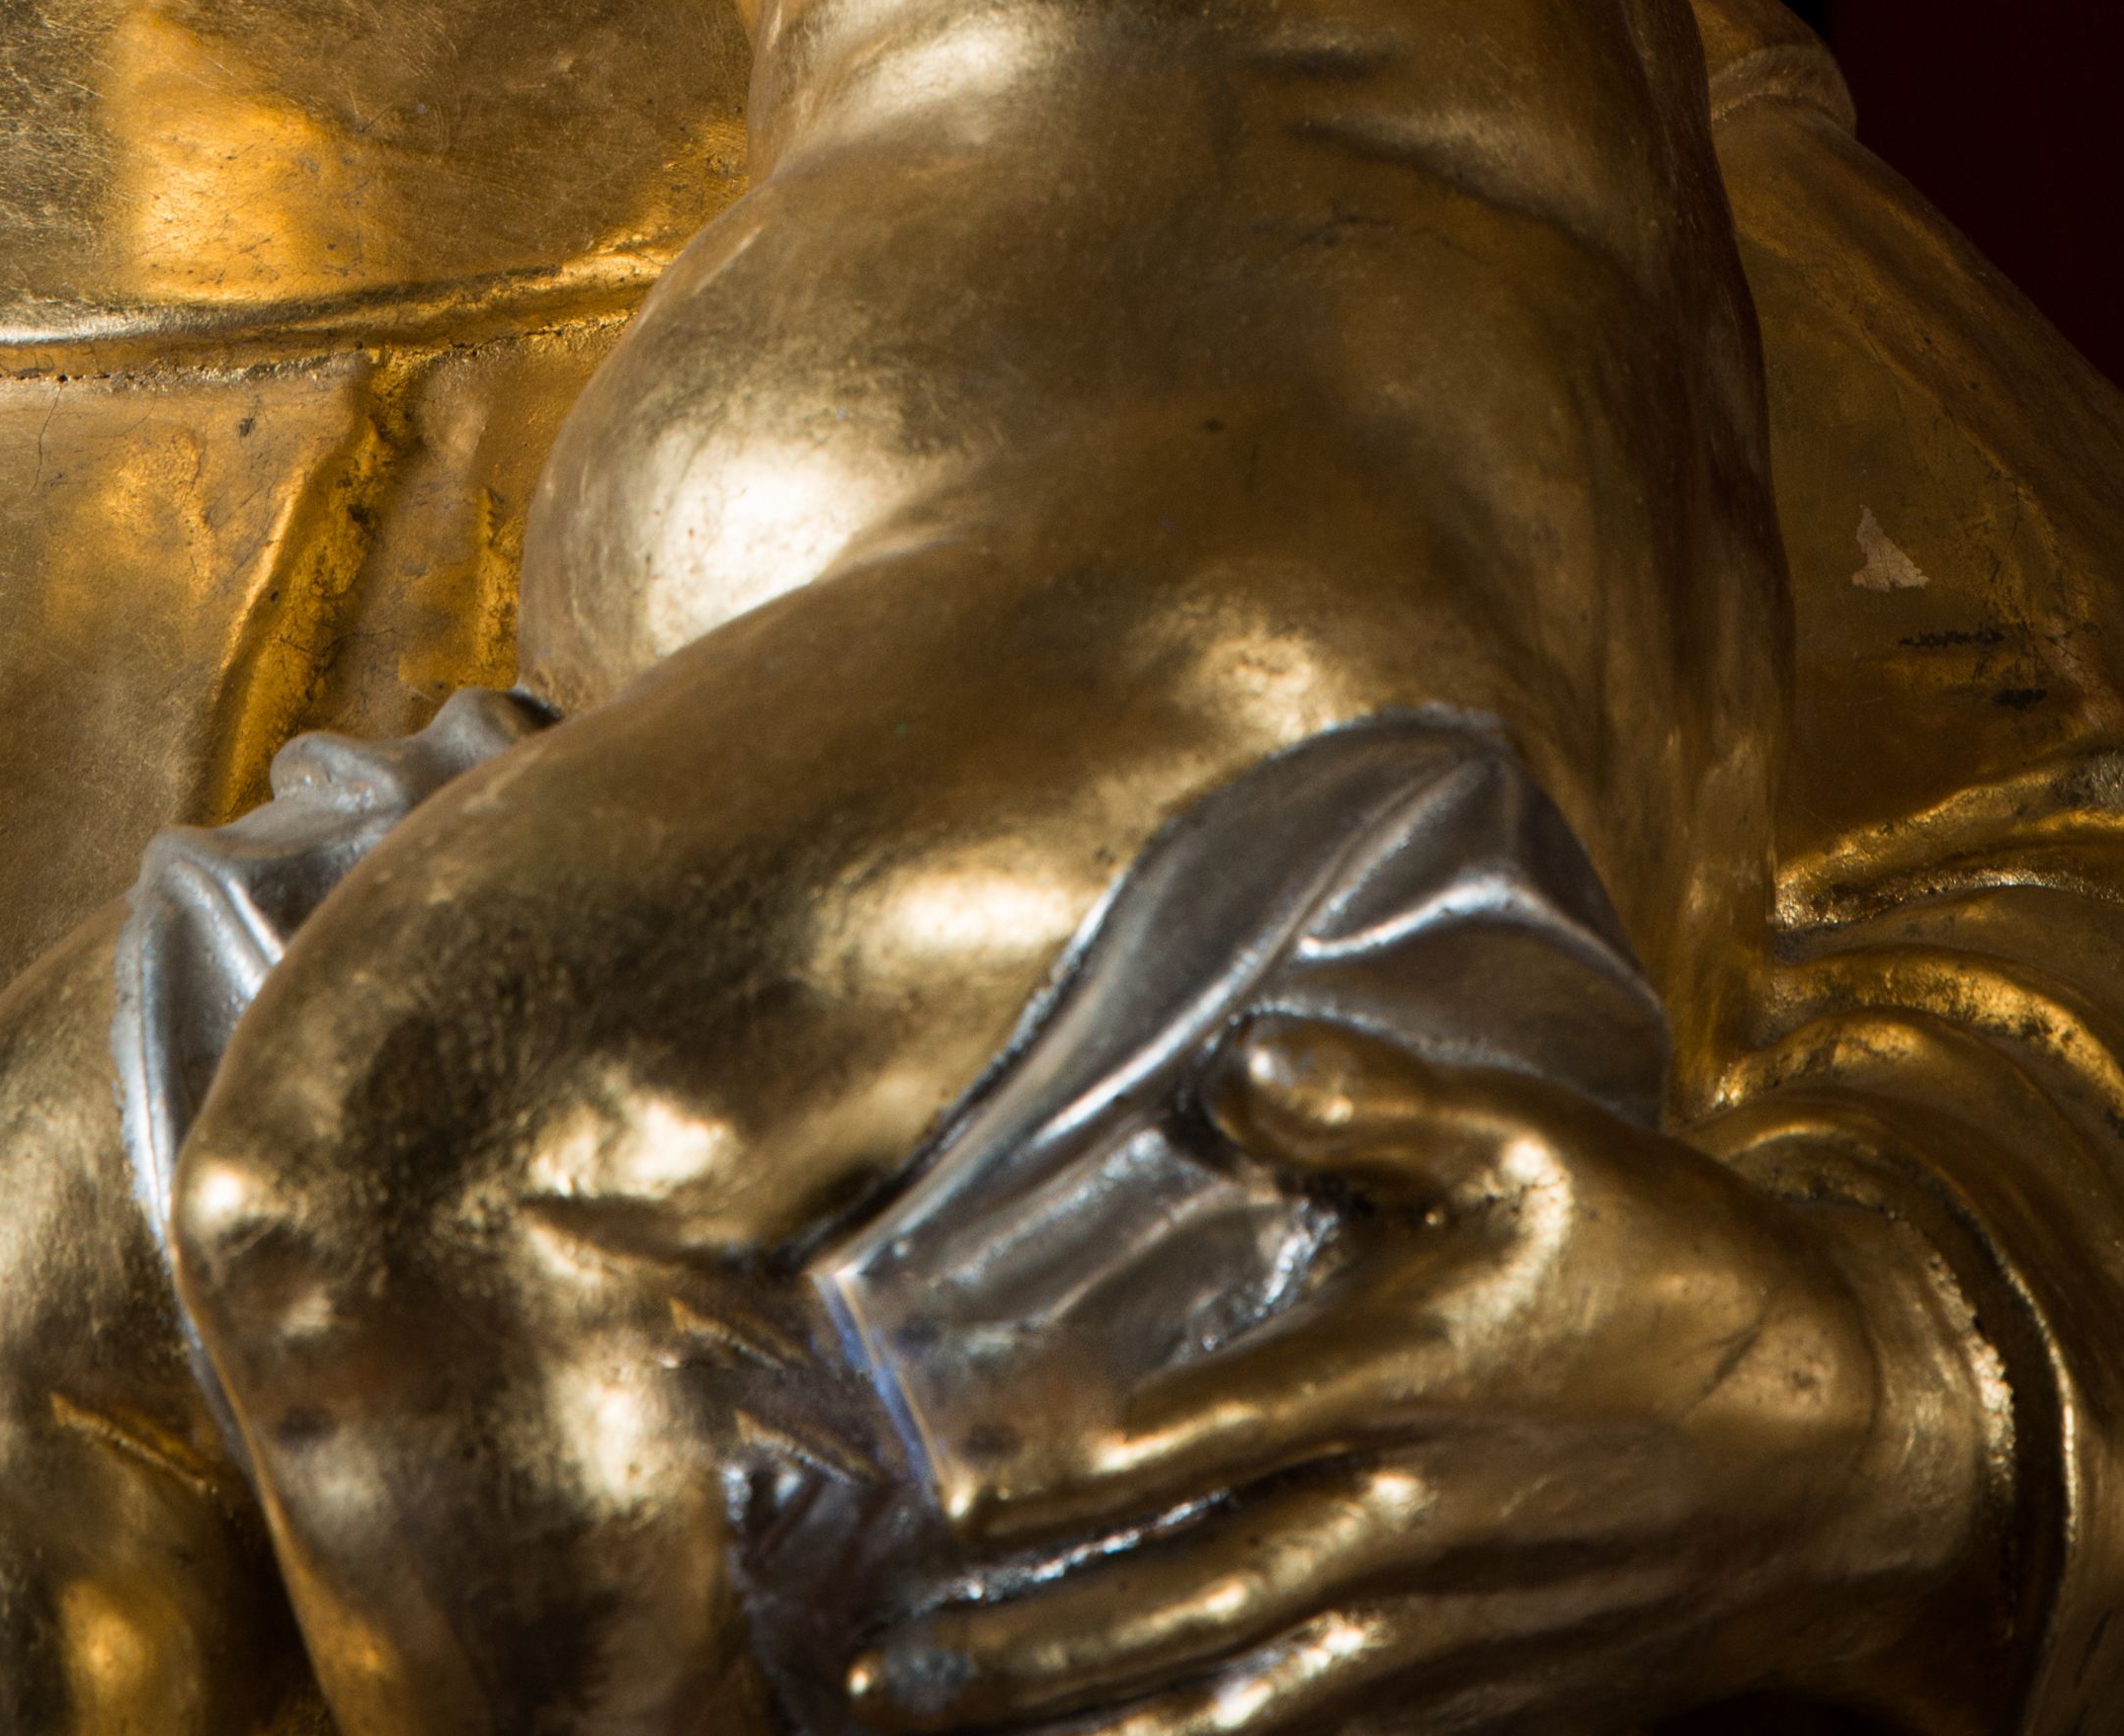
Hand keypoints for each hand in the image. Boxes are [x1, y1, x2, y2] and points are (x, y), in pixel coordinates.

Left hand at [845, 1019, 2009, 1735]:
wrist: (1852, 1450)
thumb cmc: (1679, 1275)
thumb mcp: (1534, 1143)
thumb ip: (1370, 1100)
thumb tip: (1226, 1068)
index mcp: (1400, 1386)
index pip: (1190, 1443)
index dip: (1056, 1476)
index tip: (934, 1505)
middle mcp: (1402, 1530)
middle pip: (1181, 1604)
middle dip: (1027, 1647)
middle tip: (887, 1674)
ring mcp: (1442, 1632)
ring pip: (1237, 1702)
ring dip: (1095, 1720)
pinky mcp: (1486, 1690)